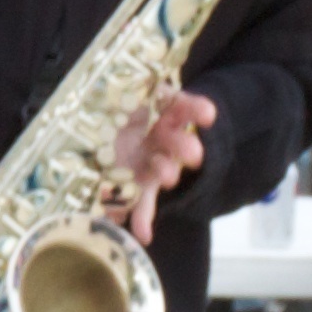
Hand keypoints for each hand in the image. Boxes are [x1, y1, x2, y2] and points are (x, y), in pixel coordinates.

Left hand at [105, 89, 219, 240]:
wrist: (103, 131)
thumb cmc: (119, 106)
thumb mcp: (123, 93)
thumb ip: (131, 90)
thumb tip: (130, 78)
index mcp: (162, 111)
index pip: (184, 107)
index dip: (196, 110)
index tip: (207, 114)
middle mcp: (161, 137)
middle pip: (178, 142)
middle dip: (185, 147)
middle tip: (193, 155)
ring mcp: (152, 161)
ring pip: (166, 169)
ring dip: (167, 173)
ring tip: (168, 178)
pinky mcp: (140, 185)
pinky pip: (144, 201)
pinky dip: (143, 217)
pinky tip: (144, 234)